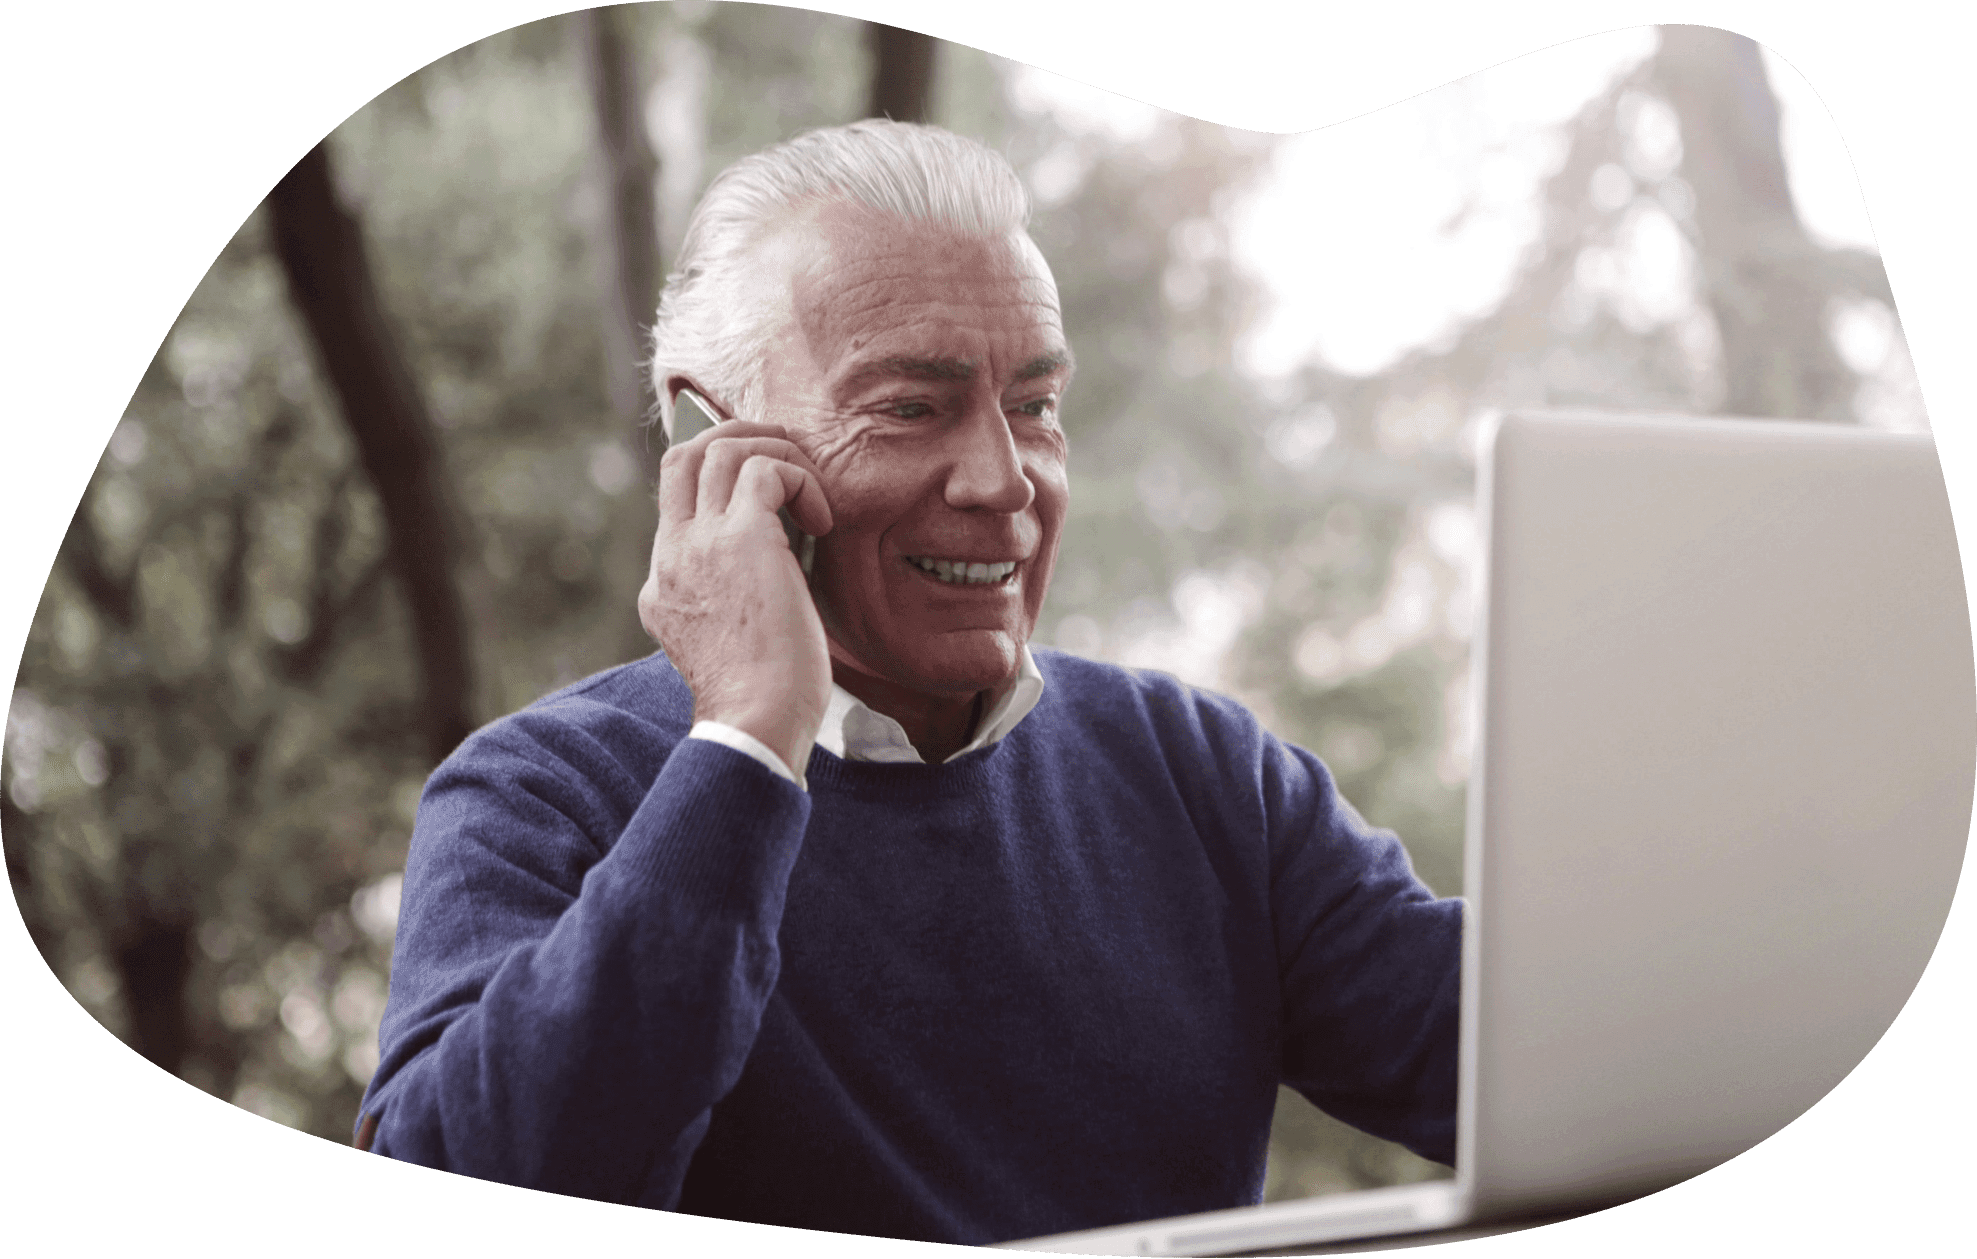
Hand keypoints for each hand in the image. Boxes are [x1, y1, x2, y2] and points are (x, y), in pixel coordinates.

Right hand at [639, 421, 834, 777]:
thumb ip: (735, 597)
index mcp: (665, 582)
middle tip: (785, 456)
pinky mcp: (742, 539)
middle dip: (736, 437)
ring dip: (777, 453)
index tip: (769, 491)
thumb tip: (778, 565)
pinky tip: (824, 521)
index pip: (676, 500)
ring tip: (812, 490)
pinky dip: (802, 480)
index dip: (721, 480)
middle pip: (683, 455)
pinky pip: (766, 470)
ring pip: (721, 448)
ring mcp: (700, 543)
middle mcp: (673, 555)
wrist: (757, 722)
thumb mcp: (731, 640)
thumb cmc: (763, 697)